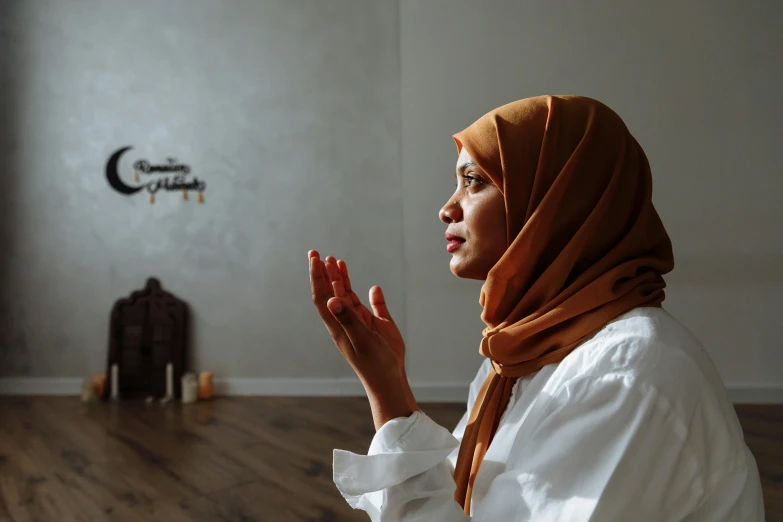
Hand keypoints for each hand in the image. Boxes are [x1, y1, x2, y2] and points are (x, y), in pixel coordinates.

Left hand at [308, 250, 417, 426]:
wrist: (390, 380)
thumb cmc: (375, 364)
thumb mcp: (362, 340)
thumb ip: (348, 319)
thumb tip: (331, 300)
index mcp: (338, 325)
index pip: (322, 297)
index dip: (317, 277)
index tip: (315, 259)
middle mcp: (345, 321)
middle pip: (330, 293)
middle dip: (322, 273)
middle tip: (315, 253)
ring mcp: (358, 323)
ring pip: (346, 295)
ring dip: (339, 278)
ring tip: (334, 260)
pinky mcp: (374, 326)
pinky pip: (367, 305)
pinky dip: (366, 294)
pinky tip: (371, 287)